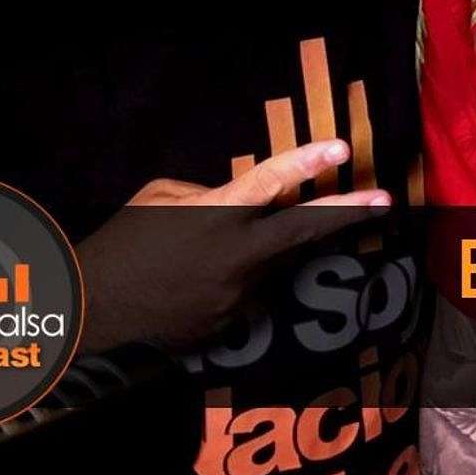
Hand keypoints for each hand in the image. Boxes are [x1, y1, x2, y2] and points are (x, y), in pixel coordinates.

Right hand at [78, 140, 390, 352]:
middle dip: (347, 214)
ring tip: (196, 256)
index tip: (342, 149)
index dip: (308, 163)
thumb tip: (241, 200)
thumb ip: (210, 193)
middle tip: (384, 200)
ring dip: (254, 250)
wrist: (91, 316)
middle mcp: (233, 258)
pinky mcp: (230, 325)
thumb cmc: (122, 244)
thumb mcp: (159, 198)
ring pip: (268, 262)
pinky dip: (231, 279)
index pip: (269, 183)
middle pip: (302, 231)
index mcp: (212, 217)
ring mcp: (235, 297)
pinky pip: (246, 290)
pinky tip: (192, 284)